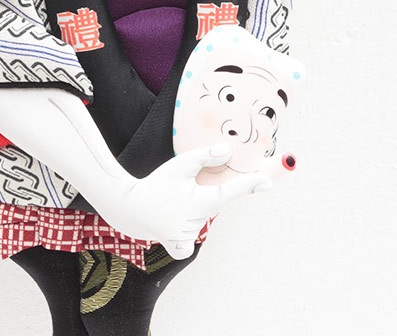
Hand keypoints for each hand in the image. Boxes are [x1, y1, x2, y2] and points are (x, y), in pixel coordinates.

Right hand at [93, 144, 271, 258]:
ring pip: (203, 220)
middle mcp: (195, 221)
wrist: (129, 207)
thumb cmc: (157, 184)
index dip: (249, 185)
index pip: (228, 191)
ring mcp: (187, 236)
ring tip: (172, 203)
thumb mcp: (179, 165)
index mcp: (197, 200)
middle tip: (180, 192)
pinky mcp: (179, 245)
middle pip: (214, 205)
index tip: (267, 181)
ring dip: (194, 210)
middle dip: (205, 195)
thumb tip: (228, 150)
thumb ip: (205, 157)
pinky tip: (174, 223)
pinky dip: (187, 233)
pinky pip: (190, 242)